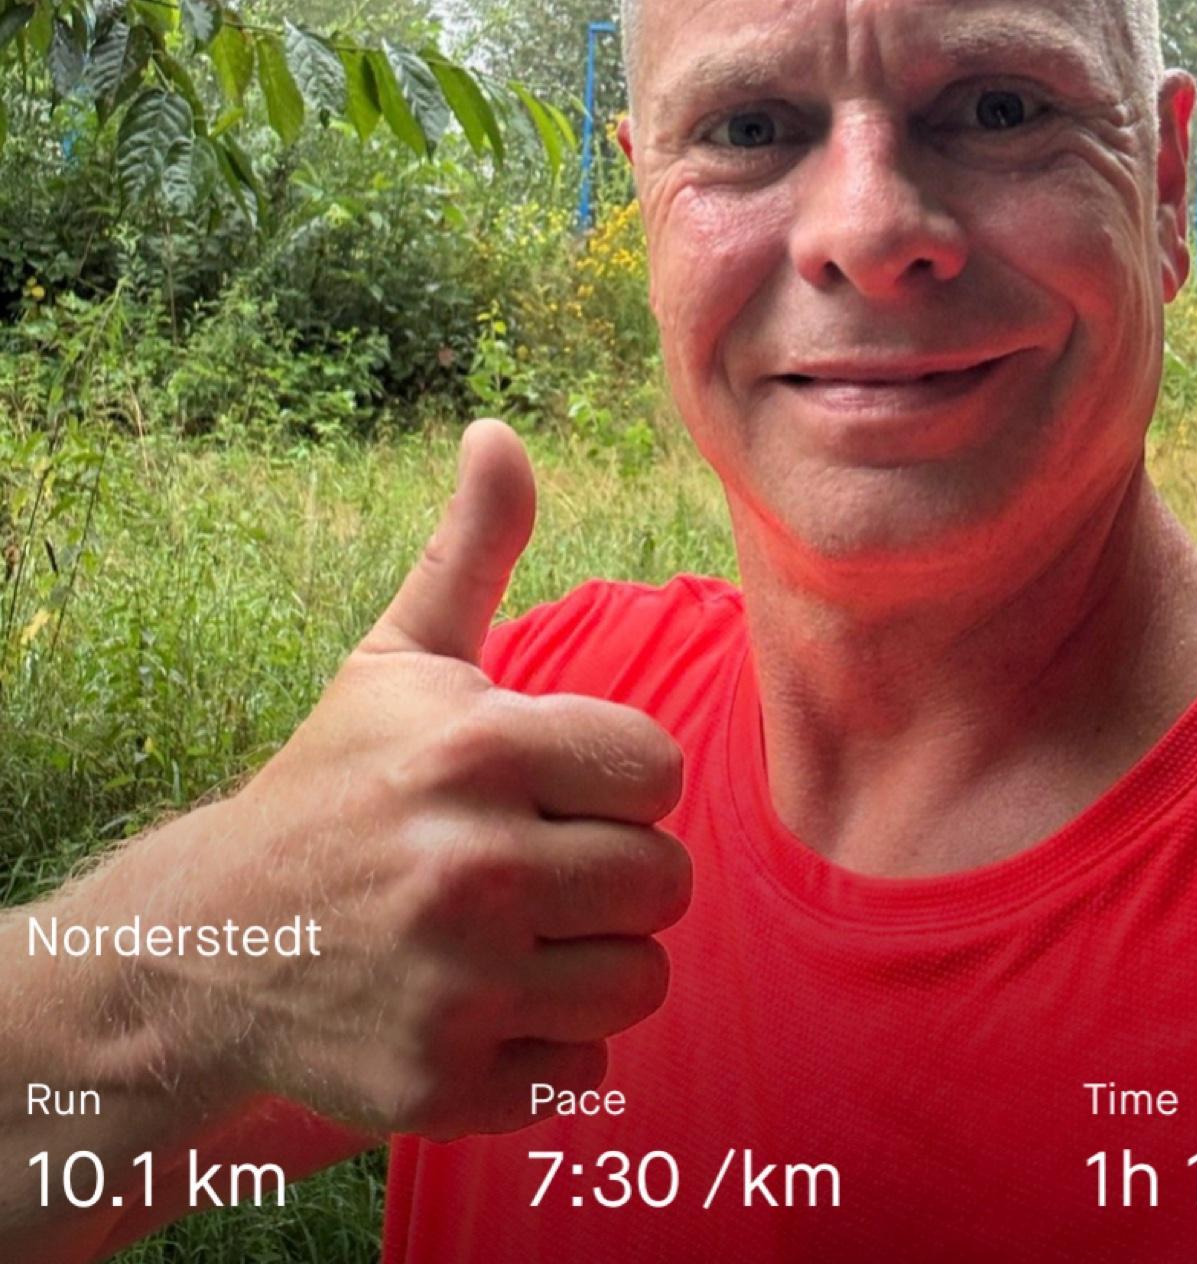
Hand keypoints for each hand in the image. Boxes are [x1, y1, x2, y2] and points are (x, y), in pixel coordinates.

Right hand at [182, 420, 690, 1139]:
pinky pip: (585, 1072)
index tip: (553, 790)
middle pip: (664, 881)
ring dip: (593, 963)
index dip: (615, 784)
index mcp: (477, 749)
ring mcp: (455, 985)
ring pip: (640, 981)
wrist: (214, 944)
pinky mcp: (442, 1085)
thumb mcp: (398, 662)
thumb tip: (498, 429)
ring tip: (517, 937)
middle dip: (613, 876)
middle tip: (536, 869)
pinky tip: (481, 1006)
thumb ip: (471, 549)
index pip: (656, 772)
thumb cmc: (335, 785)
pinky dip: (547, 1049)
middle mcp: (470, 866)